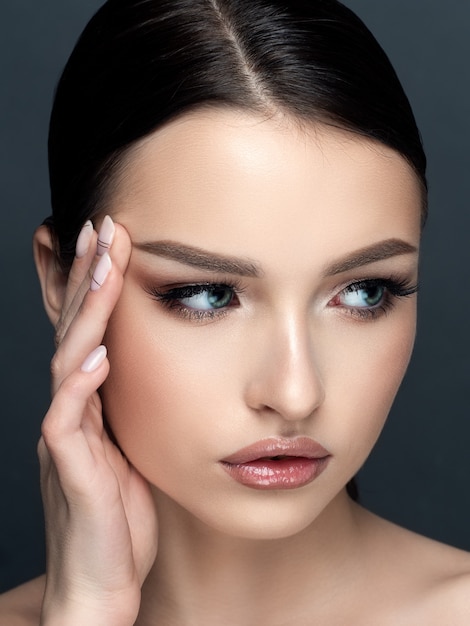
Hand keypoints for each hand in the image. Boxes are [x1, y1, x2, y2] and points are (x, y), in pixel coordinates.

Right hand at [38, 218, 157, 625]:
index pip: (89, 331)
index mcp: (90, 404)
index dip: (96, 286)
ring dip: (85, 315)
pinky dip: (80, 386)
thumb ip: (135, 409)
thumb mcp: (134, 448)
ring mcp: (67, 439)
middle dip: (88, 279)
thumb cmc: (122, 516)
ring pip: (68, 363)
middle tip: (102, 228)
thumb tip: (157, 371)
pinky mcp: (70, 472)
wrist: (103, 581)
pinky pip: (68, 423)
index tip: (113, 240)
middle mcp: (72, 412)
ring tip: (100, 269)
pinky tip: (96, 355)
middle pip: (75, 332)